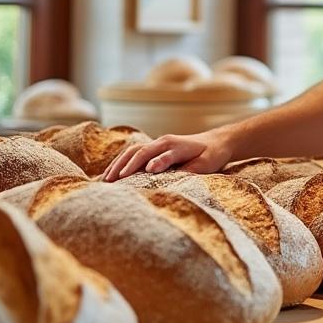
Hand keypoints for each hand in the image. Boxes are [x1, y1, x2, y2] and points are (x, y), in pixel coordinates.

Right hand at [101, 130, 231, 181]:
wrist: (216, 141)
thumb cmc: (212, 154)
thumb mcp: (206, 163)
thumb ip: (190, 169)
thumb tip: (173, 176)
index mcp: (177, 145)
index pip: (162, 154)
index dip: (154, 163)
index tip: (143, 173)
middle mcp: (164, 142)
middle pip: (140, 152)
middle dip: (126, 166)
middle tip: (113, 181)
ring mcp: (157, 143)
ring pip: (133, 151)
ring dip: (118, 164)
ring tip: (106, 179)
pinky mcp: (154, 148)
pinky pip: (133, 152)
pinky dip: (121, 161)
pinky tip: (111, 173)